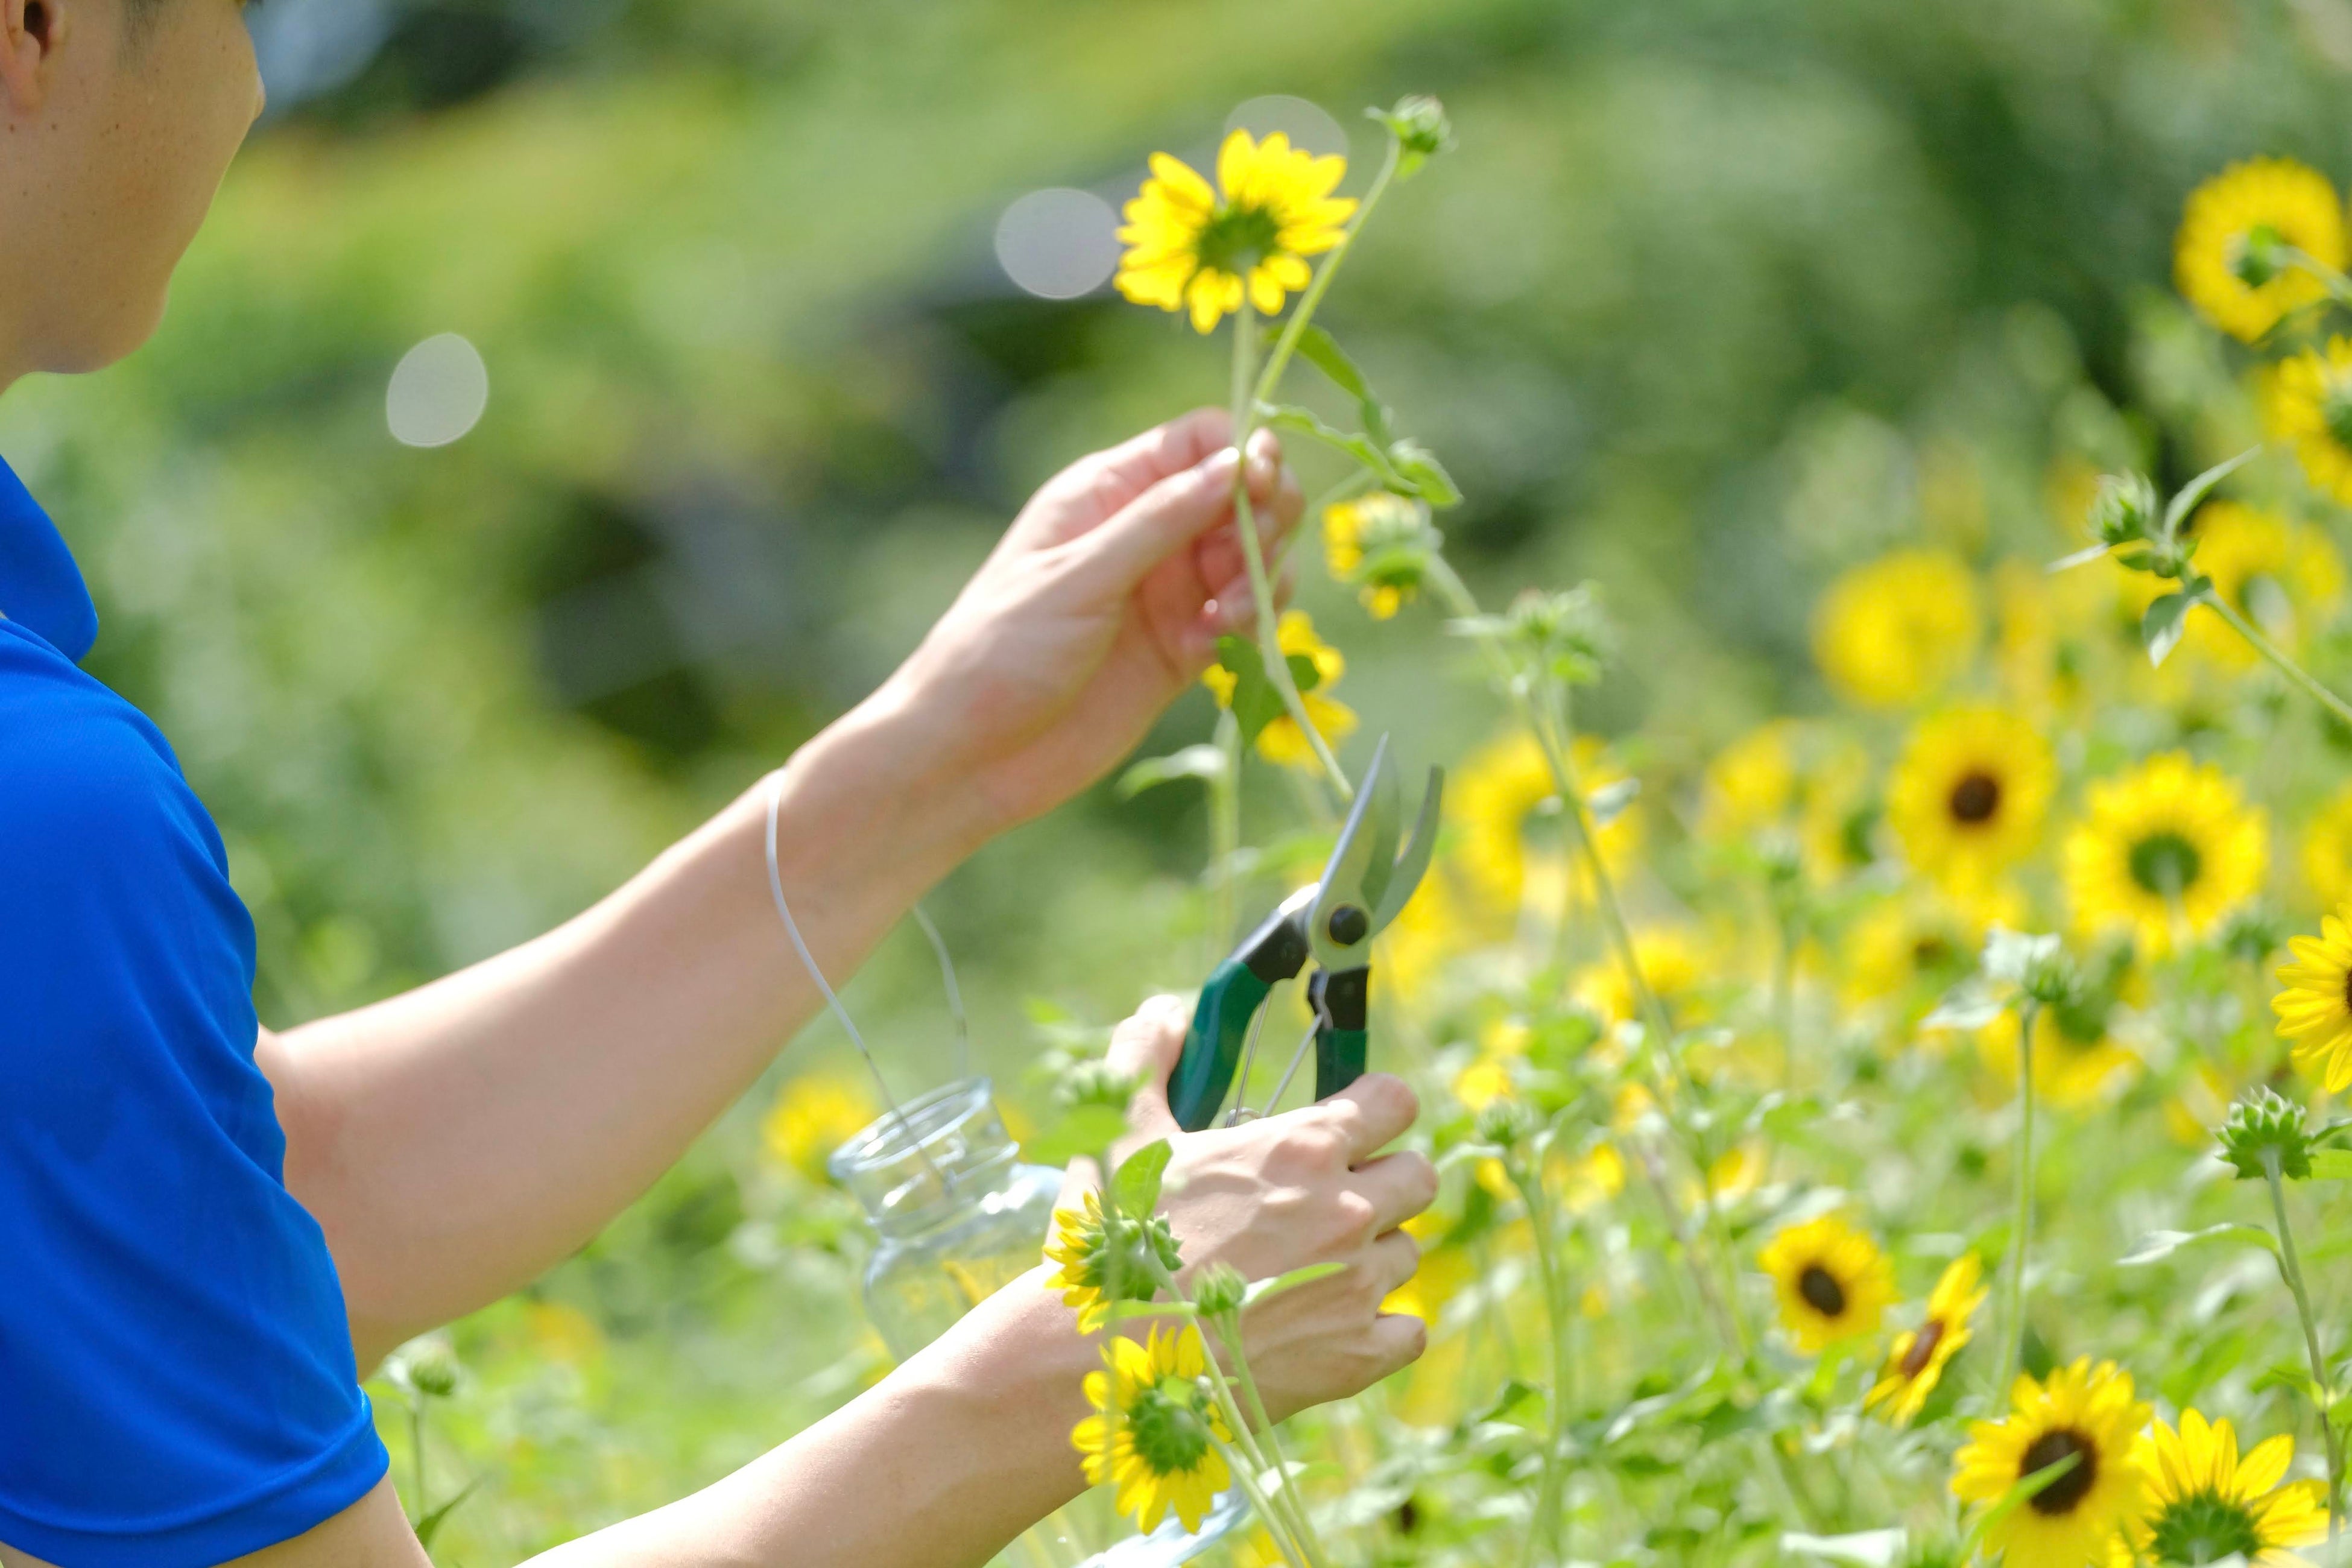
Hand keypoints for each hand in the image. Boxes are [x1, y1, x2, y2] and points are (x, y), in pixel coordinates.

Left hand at [878, 409, 1303, 835]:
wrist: (971, 756)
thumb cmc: (1001, 651)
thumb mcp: (1079, 576)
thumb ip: (1160, 521)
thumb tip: (1238, 464)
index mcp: (1106, 493)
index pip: (1199, 441)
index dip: (1244, 455)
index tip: (1261, 490)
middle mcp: (1143, 534)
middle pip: (1241, 496)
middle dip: (1262, 520)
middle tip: (1245, 562)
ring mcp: (1166, 593)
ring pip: (1252, 558)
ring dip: (1261, 579)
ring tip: (1226, 618)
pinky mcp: (1181, 650)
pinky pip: (1243, 619)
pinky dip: (1247, 627)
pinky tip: (1210, 649)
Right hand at [1101, 996, 1435, 1422]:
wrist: (1102, 1360)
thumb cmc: (1114, 1240)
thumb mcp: (1119, 1132)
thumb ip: (1146, 1055)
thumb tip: (1167, 1012)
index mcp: (1302, 1148)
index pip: (1395, 1100)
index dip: (1376, 1108)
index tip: (1352, 1124)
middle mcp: (1346, 1211)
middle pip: (1419, 1176)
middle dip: (1385, 1181)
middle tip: (1331, 1200)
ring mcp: (1357, 1287)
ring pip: (1407, 1253)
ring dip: (1370, 1255)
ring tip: (1307, 1269)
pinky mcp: (1356, 1356)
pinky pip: (1407, 1330)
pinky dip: (1378, 1329)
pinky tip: (1325, 1326)